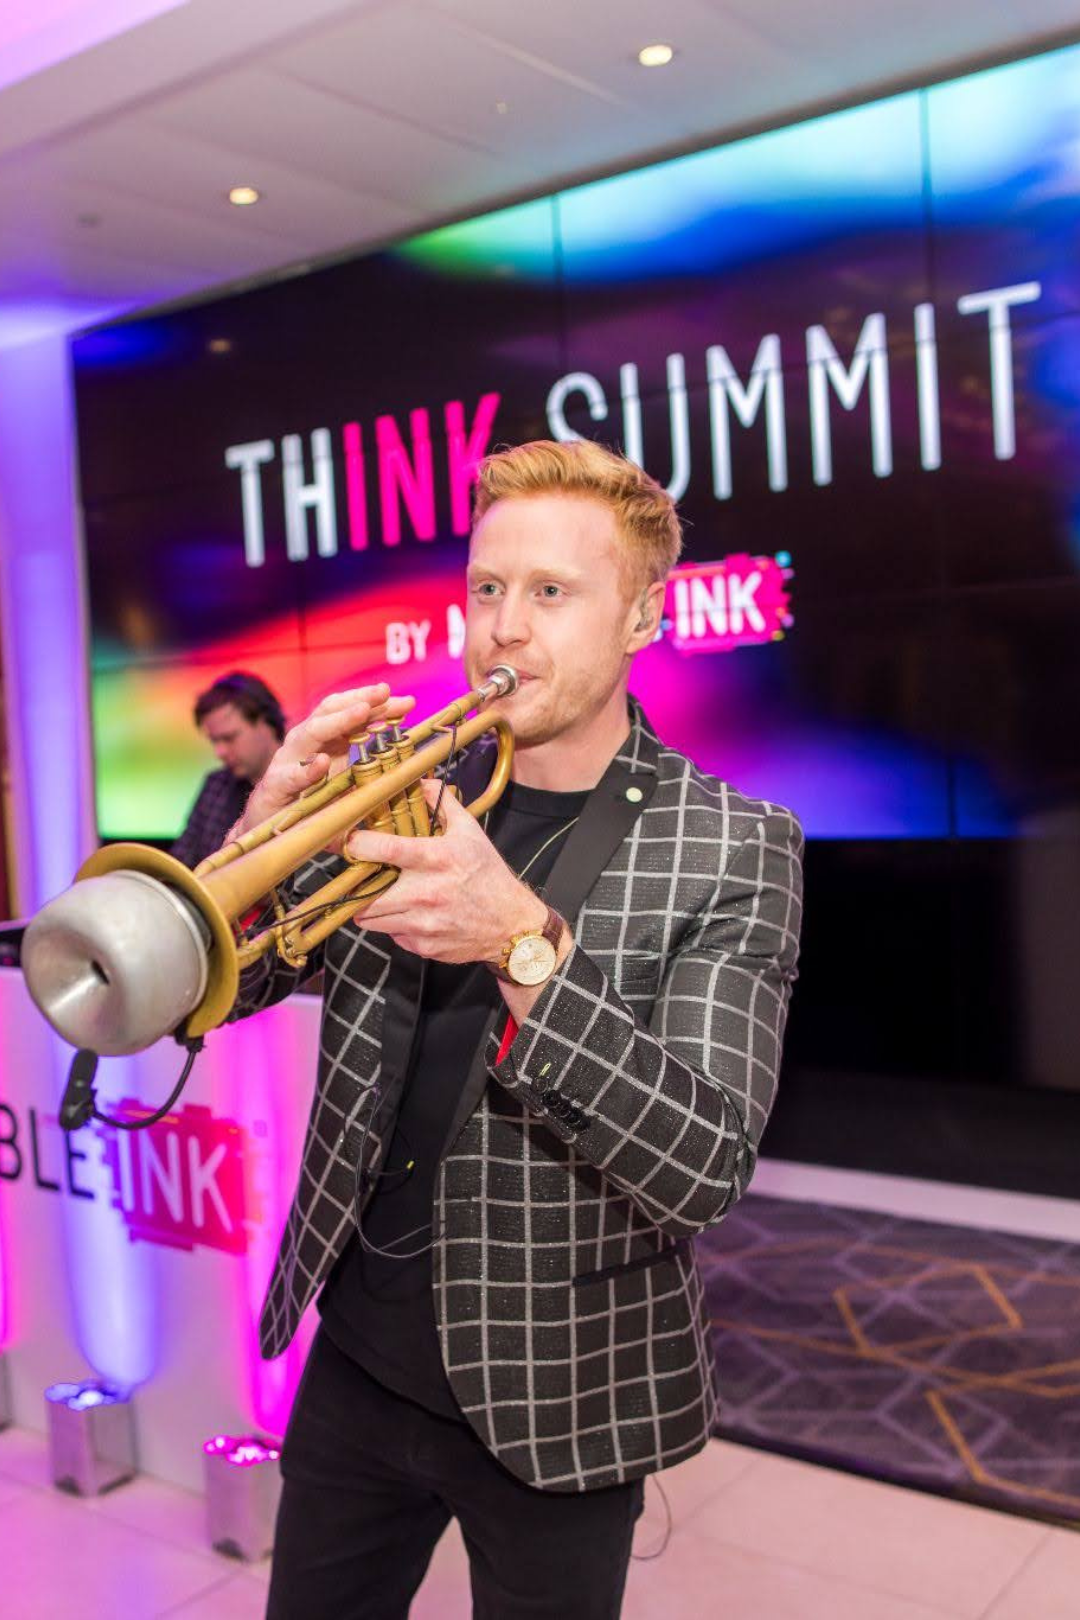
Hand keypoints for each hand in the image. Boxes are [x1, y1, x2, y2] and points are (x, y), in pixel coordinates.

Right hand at [238, 684, 415, 834]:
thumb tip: (407, 767)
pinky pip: (292, 775)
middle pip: (331, 710)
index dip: (378, 705)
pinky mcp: (275, 785)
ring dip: (338, 720)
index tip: (407, 702)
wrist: (269, 829)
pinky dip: (308, 769)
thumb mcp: (346, 785)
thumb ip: (370, 773)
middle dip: (360, 699)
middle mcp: (306, 743)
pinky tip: (324, 762)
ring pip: (311, 732)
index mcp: (326, 740)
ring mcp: (288, 760)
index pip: (351, 712)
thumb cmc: (311, 804)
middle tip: (385, 693)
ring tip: (362, 712)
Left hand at [345, 780, 546, 964]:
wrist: (511, 925)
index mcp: (434, 859)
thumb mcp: (471, 833)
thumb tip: (423, 781)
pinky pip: (392, 936)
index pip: (382, 850)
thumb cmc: (489, 876)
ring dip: (372, 909)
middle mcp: (425, 892)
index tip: (352, 843)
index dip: (358, 845)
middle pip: (365, 895)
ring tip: (384, 897)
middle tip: (362, 879)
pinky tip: (410, 915)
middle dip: (357, 887)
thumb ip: (444, 804)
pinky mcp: (422, 946)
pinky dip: (395, 926)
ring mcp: (422, 923)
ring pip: (372, 920)